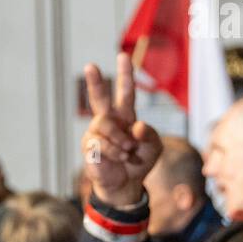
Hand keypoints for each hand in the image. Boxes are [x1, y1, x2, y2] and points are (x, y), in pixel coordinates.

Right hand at [81, 53, 161, 206]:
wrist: (126, 185)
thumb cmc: (139, 162)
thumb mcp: (154, 147)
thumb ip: (149, 134)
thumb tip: (136, 126)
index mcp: (125, 116)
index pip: (125, 92)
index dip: (125, 75)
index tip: (123, 56)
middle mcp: (108, 121)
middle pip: (99, 98)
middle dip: (95, 81)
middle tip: (91, 66)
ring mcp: (96, 134)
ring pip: (105, 125)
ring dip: (120, 140)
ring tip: (128, 152)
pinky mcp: (89, 148)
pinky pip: (101, 144)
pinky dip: (115, 153)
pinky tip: (119, 159)